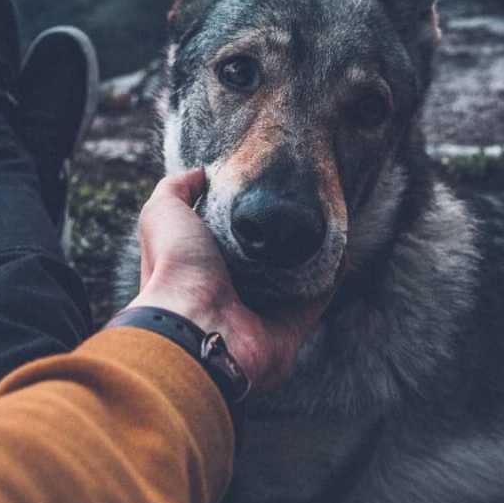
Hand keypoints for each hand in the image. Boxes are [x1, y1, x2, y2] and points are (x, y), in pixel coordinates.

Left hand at [110, 167, 325, 392]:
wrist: (197, 326)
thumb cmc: (176, 268)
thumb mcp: (163, 214)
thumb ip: (175, 190)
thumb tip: (199, 174)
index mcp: (199, 270)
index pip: (222, 241)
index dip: (240, 218)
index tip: (260, 191)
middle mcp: (229, 294)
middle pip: (262, 261)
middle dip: (279, 236)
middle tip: (299, 204)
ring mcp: (261, 314)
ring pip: (294, 280)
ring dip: (311, 255)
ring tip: (325, 220)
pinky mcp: (290, 328)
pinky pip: (316, 298)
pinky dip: (331, 275)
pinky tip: (340, 246)